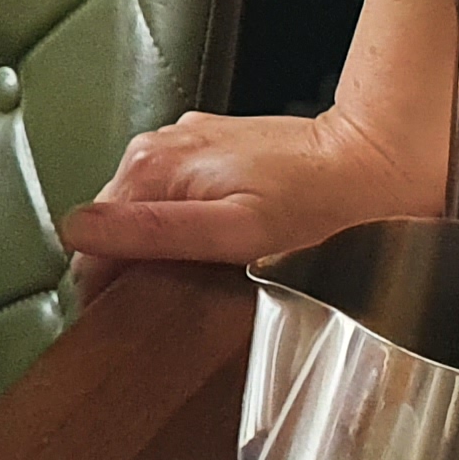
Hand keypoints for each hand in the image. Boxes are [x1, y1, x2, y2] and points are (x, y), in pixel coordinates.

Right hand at [60, 102, 448, 294]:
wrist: (379, 159)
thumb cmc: (326, 203)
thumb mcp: (237, 231)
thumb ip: (155, 232)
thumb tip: (79, 234)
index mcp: (152, 168)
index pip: (90, 238)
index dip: (105, 286)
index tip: (132, 316)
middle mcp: (157, 147)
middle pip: (113, 223)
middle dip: (133, 264)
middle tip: (179, 298)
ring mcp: (183, 143)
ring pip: (141, 208)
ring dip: (160, 243)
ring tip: (204, 271)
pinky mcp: (209, 146)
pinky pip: (173, 193)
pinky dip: (185, 221)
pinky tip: (220, 238)